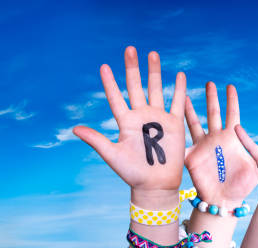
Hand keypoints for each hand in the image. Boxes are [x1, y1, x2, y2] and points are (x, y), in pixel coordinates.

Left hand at [73, 46, 185, 200]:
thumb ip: (96, 139)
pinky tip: (180, 75)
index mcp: (126, 122)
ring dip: (155, 72)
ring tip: (153, 54)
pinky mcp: (175, 124)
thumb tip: (75, 128)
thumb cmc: (132, 172)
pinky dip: (180, 89)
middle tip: (130, 49)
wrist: (156, 184)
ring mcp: (158, 118)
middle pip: (136, 86)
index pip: (116, 97)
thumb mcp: (112, 155)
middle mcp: (141, 116)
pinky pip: (178, 103)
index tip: (104, 66)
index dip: (110, 83)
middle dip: (133, 68)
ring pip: (157, 89)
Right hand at [184, 82, 256, 208]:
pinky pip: (181, 142)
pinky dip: (175, 132)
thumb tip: (250, 135)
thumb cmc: (241, 185)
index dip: (231, 100)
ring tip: (186, 95)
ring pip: (195, 122)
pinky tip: (168, 121)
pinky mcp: (191, 156)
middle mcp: (217, 138)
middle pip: (213, 113)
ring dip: (191, 109)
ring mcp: (203, 146)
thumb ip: (251, 150)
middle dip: (211, 98)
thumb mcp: (252, 165)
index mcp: (232, 138)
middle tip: (210, 82)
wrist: (223, 200)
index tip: (230, 86)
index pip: (232, 114)